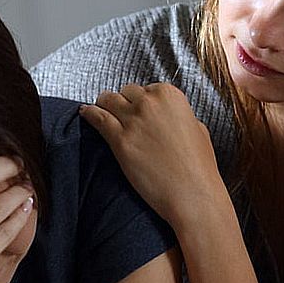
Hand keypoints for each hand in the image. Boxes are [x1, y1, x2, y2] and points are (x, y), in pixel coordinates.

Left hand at [80, 83, 226, 229]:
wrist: (192, 193)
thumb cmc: (199, 166)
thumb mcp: (197, 129)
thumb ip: (179, 116)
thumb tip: (168, 117)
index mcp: (170, 95)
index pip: (146, 89)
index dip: (141, 100)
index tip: (138, 109)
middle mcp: (150, 102)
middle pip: (125, 92)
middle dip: (123, 102)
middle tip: (119, 112)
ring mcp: (133, 120)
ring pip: (107, 100)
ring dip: (103, 104)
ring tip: (99, 108)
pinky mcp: (119, 140)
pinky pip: (97, 118)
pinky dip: (89, 114)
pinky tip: (85, 113)